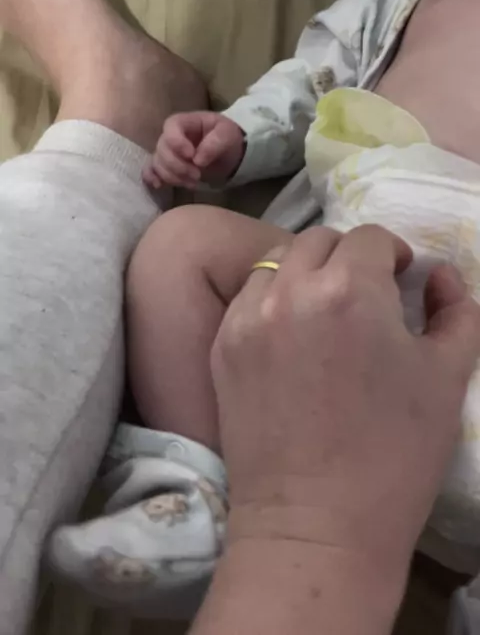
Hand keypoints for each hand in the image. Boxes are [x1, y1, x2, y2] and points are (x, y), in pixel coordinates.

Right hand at [143, 111, 244, 188]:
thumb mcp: (227, 134)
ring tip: (194, 182)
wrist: (229, 153)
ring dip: (173, 176)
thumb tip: (198, 160)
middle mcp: (172, 136)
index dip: (177, 142)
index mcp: (185, 122)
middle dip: (178, 166)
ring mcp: (168, 152)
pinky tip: (159, 186)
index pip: (171, 126)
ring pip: (158, 163)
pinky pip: (151, 170)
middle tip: (197, 175)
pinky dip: (152, 178)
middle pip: (162, 148)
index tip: (192, 156)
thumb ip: (215, 143)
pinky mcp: (167, 166)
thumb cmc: (227, 138)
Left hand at [211, 225, 479, 580]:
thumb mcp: (447, 378)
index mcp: (352, 290)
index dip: (394, 253)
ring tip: (324, 310)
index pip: (371, 238)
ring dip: (306, 270)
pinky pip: (248, 296)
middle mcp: (291, 289)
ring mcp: (248, 317)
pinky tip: (290, 334)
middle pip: (320, 240)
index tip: (401, 279)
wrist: (316, 526)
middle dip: (349, 255)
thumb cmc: (396, 455)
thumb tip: (439, 276)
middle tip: (366, 293)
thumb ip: (456, 311)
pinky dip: (272, 298)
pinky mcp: (222, 346)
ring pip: (278, 261)